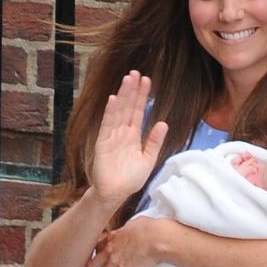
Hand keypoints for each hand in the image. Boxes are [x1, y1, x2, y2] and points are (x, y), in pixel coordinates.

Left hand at [87, 215, 168, 266]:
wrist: (157, 238)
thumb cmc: (150, 228)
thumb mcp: (134, 223)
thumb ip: (129, 228)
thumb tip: (133, 228)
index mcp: (112, 238)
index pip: (97, 247)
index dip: (95, 254)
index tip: (97, 258)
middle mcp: (110, 251)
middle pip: (93, 265)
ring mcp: (116, 262)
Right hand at [91, 71, 167, 206]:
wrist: (116, 193)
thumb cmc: (131, 178)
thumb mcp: (148, 159)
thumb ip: (154, 141)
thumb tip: (164, 123)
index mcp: (133, 135)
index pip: (138, 111)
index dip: (142, 96)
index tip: (147, 81)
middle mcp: (121, 132)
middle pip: (128, 107)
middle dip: (132, 90)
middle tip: (136, 73)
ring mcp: (111, 136)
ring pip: (119, 112)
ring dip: (123, 96)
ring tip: (128, 79)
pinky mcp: (103, 143)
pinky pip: (107, 125)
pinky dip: (111, 112)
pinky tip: (114, 99)